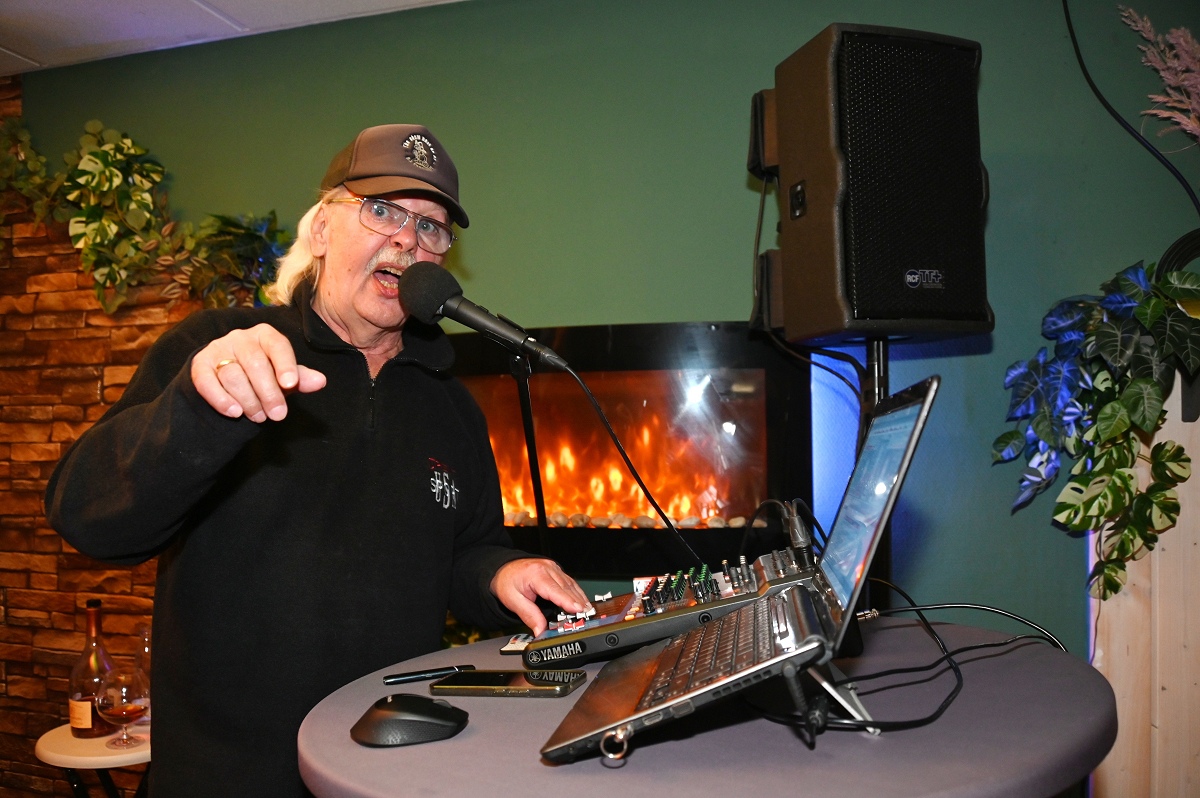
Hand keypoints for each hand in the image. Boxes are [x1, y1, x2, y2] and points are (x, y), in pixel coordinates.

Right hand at [191, 324, 326, 422]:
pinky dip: (221, 399)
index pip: (277, 346)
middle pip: (255, 364)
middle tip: (278, 415)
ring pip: (233, 375)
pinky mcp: (200, 365)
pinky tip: (234, 413)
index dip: (285, 365)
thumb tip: (320, 381)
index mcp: (265, 335)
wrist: (225, 376)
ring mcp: (218, 349)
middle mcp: (240, 338)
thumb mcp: (283, 376)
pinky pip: (207, 382)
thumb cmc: (263, 374)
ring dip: (248, 400)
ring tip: (259, 417)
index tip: (291, 385)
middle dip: (269, 393)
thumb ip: (299, 378)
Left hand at [490, 558, 592, 636]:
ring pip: (570, 584)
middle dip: (578, 601)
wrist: (503, 569)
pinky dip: (576, 592)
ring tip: (587, 610)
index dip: (568, 601)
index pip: (555, 590)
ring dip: (580, 597)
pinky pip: (569, 581)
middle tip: (587, 615)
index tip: (578, 609)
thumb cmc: (507, 582)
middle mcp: (547, 568)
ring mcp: (552, 568)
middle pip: (566, 587)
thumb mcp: (513, 601)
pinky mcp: (555, 570)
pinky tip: (581, 600)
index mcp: (536, 574)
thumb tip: (540, 631)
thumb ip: (529, 616)